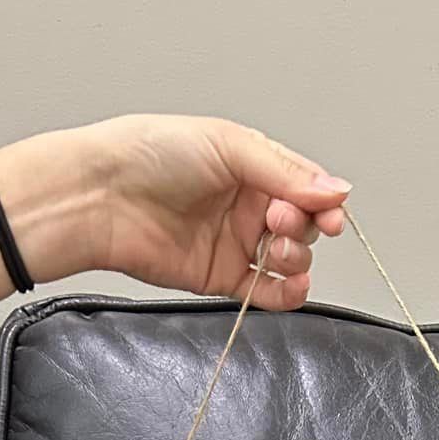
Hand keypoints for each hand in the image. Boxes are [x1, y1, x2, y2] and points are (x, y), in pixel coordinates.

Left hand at [74, 114, 350, 309]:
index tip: (330, 215)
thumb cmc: (150, 155)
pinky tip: (290, 286)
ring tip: (276, 251)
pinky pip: (267, 292)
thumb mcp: (227, 145)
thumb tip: (337, 190)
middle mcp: (246, 204)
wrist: (101, 198)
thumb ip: (285, 172)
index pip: (306, 188)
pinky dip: (286, 294)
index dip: (324, 203)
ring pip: (290, 259)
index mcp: (252, 166)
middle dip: (302, 227)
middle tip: (278, 220)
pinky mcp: (222, 277)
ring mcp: (236, 242)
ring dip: (296, 258)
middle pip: (303, 225)